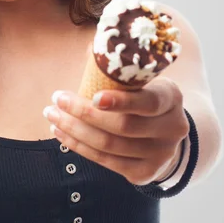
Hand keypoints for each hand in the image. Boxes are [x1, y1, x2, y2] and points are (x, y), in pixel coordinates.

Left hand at [42, 77, 189, 185]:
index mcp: (172, 98)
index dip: (120, 102)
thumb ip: (119, 68)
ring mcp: (160, 155)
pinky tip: (61, 133)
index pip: (148, 103)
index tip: (93, 96)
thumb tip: (91, 48)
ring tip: (52, 115)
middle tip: (57, 98)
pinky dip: (79, 146)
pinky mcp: (144, 173)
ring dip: (74, 130)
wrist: (166, 132)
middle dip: (84, 113)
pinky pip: (105, 162)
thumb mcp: (142, 79)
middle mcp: (172, 129)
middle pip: (123, 127)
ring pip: (109, 146)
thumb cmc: (142, 95)